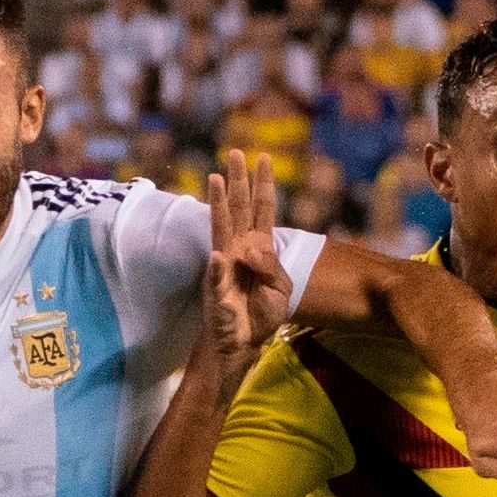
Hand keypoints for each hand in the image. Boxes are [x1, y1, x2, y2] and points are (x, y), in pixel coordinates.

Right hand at [205, 150, 291, 375]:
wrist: (243, 344)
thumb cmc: (261, 314)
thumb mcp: (281, 290)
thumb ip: (272, 267)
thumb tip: (251, 249)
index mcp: (260, 248)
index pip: (262, 210)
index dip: (263, 185)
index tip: (264, 157)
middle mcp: (239, 249)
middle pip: (239, 209)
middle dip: (238, 181)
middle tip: (235, 152)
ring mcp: (225, 266)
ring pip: (222, 229)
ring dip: (219, 204)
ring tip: (216, 179)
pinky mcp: (215, 288)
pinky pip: (218, 275)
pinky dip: (220, 267)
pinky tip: (220, 256)